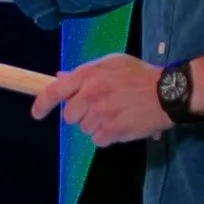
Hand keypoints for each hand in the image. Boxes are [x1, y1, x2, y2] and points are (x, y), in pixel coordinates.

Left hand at [31, 53, 172, 145]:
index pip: (54, 90)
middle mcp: (90, 94)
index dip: (42, 104)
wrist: (167, 93)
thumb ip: (85, 72)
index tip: (36, 114)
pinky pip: (98, 140)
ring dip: (96, 125)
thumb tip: (59, 77)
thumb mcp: (112, 63)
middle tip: (99, 107)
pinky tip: (121, 124)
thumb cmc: (140, 75)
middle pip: (69, 116)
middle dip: (80, 114)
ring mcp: (101, 114)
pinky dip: (107, 135)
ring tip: (115, 113)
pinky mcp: (112, 131)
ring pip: (84, 128)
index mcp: (88, 75)